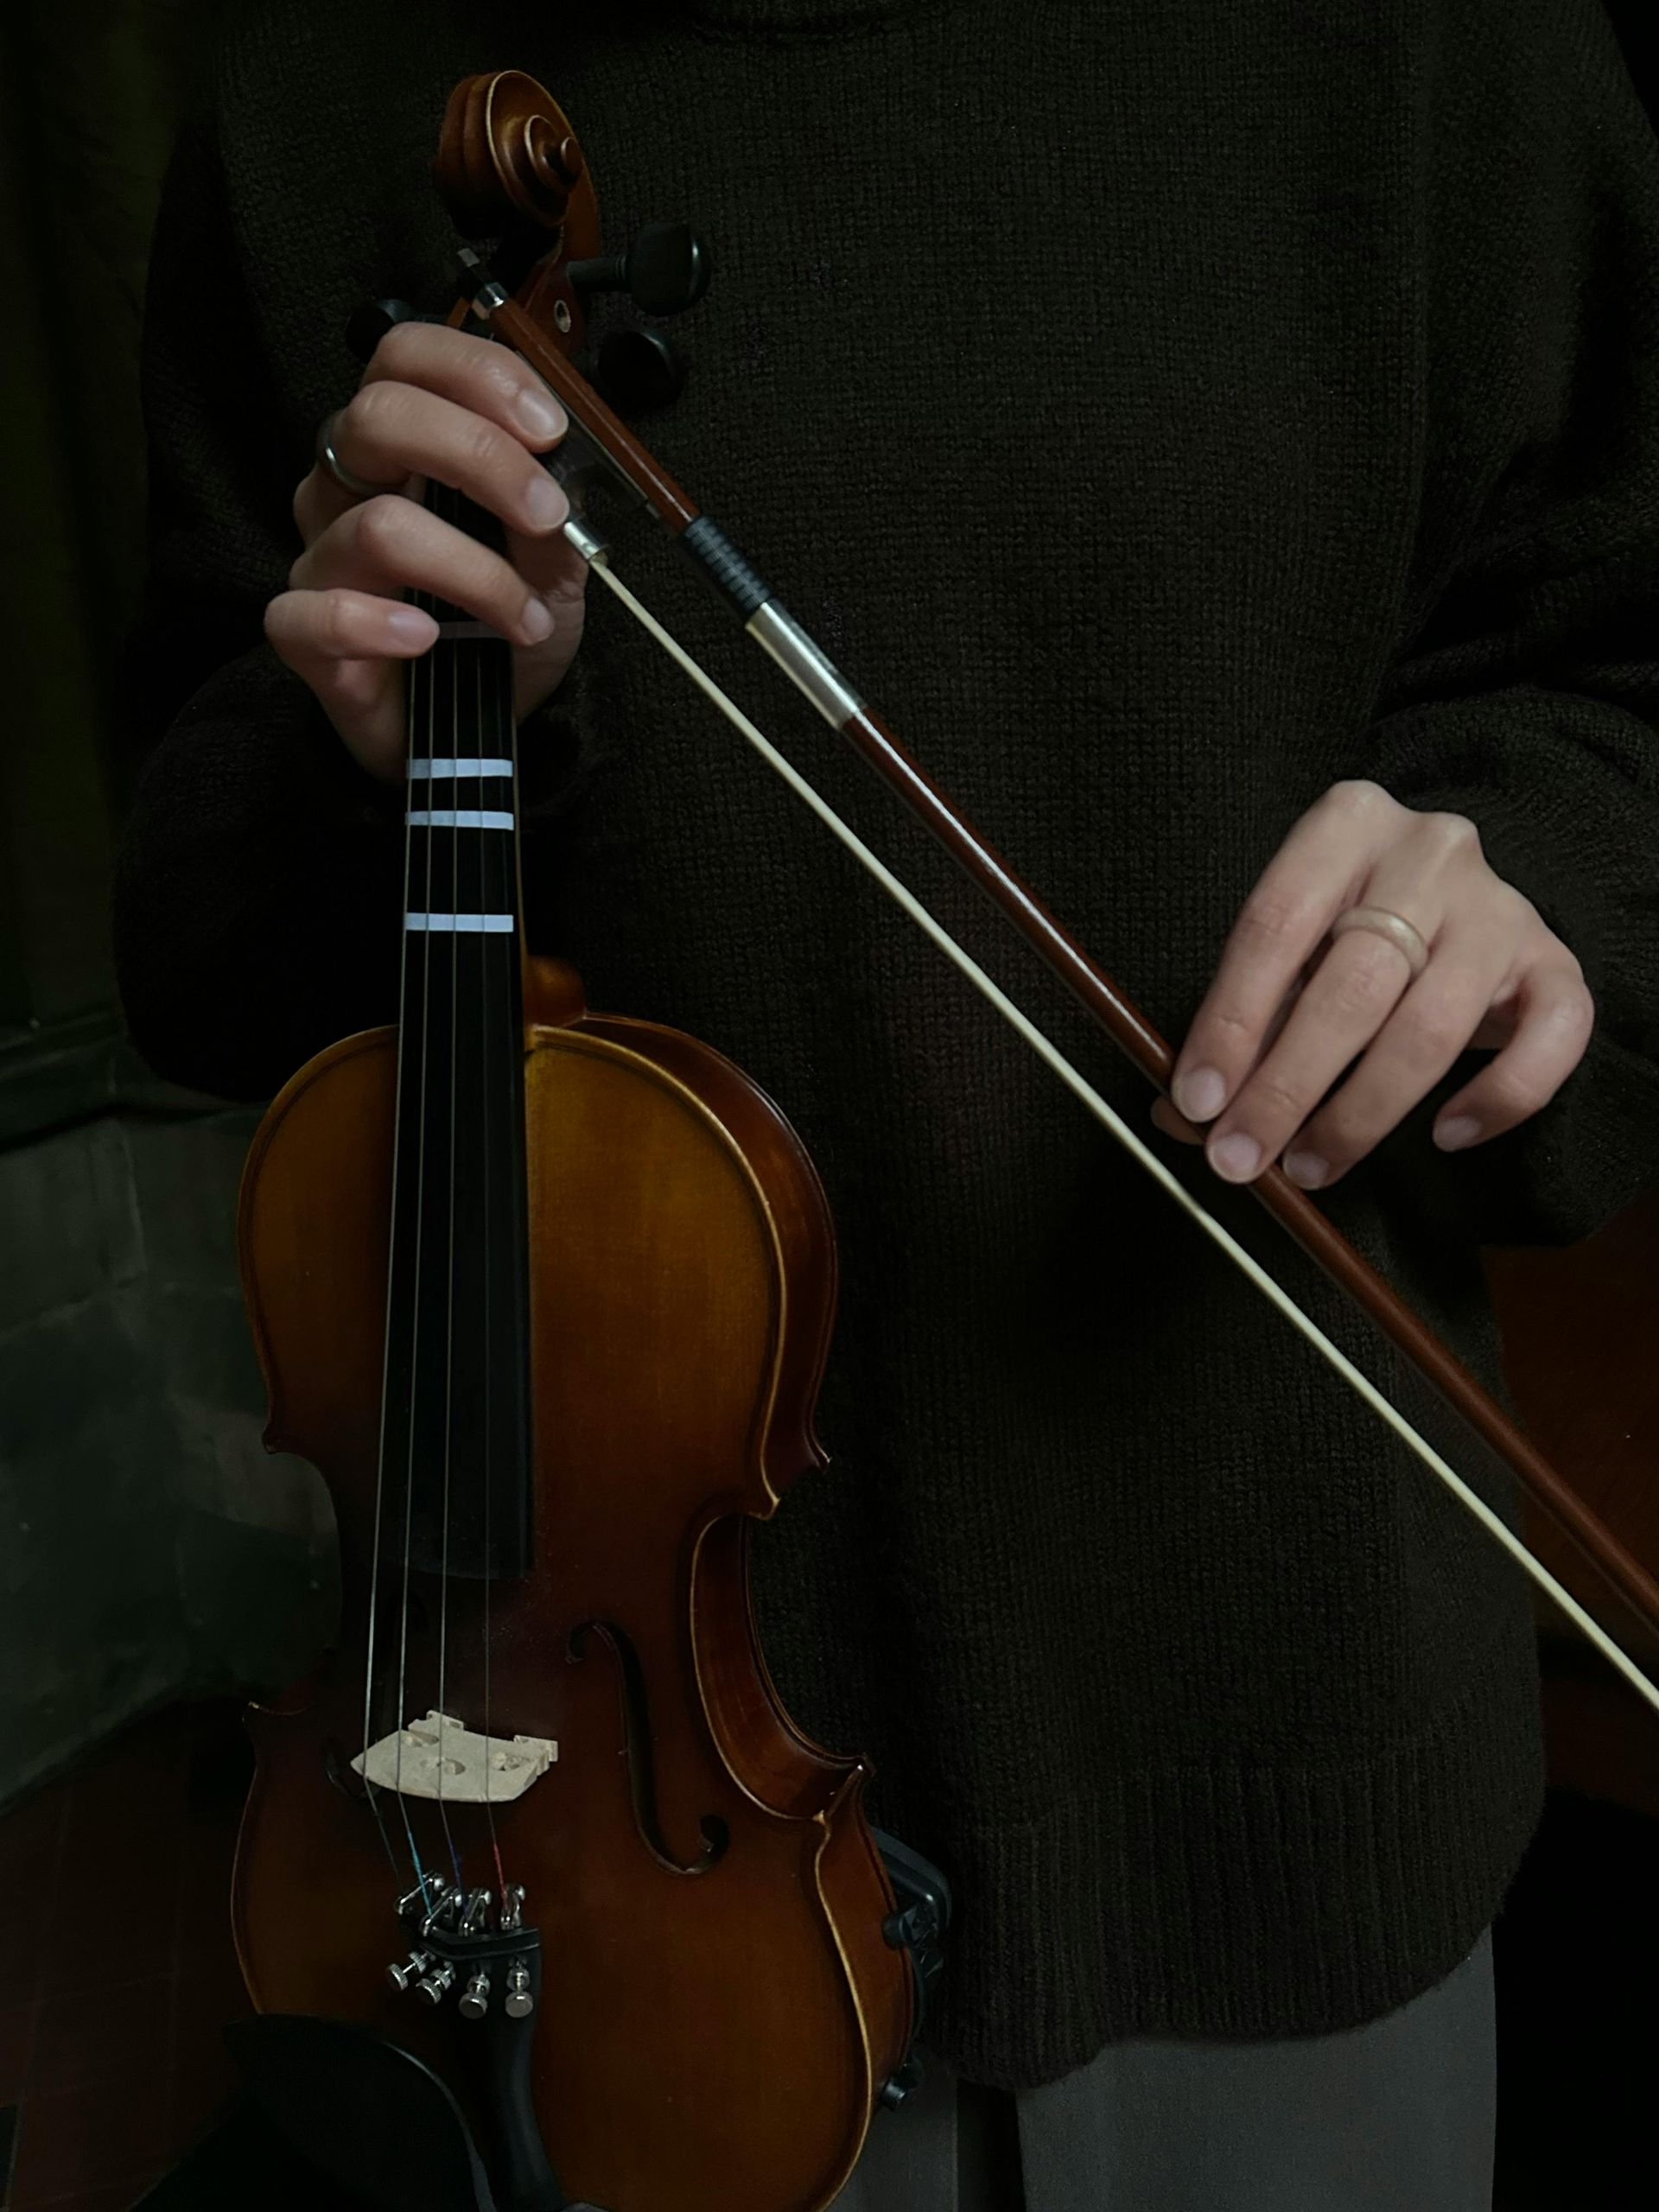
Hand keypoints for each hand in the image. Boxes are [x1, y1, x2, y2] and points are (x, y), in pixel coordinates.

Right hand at [265, 323, 585, 778]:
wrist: (473, 730)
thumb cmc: (497, 629)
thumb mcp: (554, 566)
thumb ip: (558, 511)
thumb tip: (565, 468)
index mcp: (402, 447)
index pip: (406, 356)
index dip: (476, 373)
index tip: (549, 429)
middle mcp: (347, 486)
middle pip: (377, 415)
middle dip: (479, 454)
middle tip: (546, 514)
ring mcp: (321, 557)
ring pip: (377, 527)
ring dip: (475, 573)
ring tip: (527, 620)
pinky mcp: (303, 632)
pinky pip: (314, 614)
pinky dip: (379, 625)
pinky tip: (426, 641)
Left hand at [1154, 780, 1594, 1188]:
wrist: (1463, 901)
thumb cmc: (1354, 927)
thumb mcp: (1289, 952)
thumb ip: (1240, 1024)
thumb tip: (1184, 1116)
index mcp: (1344, 826)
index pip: (1274, 926)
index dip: (1230, 1022)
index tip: (1197, 1102)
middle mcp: (1430, 852)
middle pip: (1353, 983)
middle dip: (1287, 1086)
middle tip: (1242, 1157)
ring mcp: (1502, 907)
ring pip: (1433, 1025)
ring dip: (1363, 1113)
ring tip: (1312, 1166)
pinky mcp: (1558, 963)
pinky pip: (1548, 1039)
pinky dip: (1497, 1099)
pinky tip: (1446, 1134)